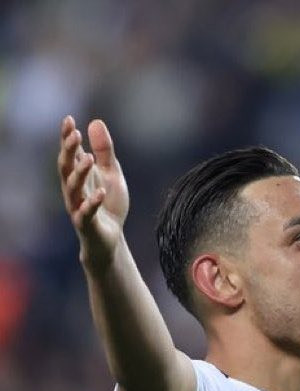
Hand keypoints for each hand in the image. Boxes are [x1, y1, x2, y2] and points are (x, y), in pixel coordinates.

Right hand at [58, 115, 128, 268]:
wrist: (111, 238)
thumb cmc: (108, 204)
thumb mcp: (111, 174)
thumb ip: (105, 151)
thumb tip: (96, 122)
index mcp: (79, 175)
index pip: (69, 153)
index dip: (67, 137)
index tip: (69, 119)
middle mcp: (74, 189)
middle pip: (65, 167)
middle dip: (68, 150)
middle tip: (74, 134)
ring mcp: (78, 206)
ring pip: (72, 188)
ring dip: (79, 173)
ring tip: (89, 159)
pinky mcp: (86, 224)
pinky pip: (86, 213)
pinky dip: (92, 203)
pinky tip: (100, 193)